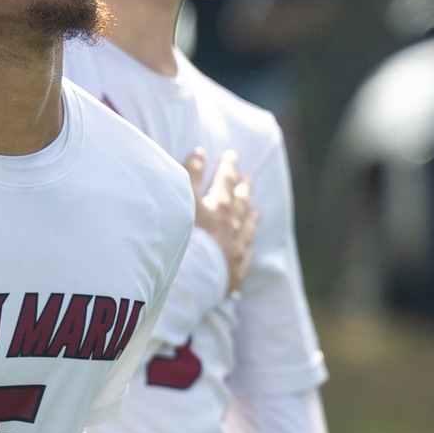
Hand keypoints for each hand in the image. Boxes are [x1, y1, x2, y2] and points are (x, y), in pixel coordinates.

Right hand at [185, 148, 257, 291]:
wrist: (183, 279)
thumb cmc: (176, 237)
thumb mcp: (180, 198)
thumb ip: (190, 174)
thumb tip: (201, 153)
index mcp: (218, 208)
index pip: (225, 182)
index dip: (227, 167)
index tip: (232, 156)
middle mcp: (231, 228)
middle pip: (239, 203)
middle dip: (243, 188)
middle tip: (249, 178)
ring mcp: (234, 252)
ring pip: (247, 230)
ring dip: (250, 217)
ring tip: (256, 210)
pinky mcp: (231, 275)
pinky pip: (244, 257)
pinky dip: (247, 247)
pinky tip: (248, 247)